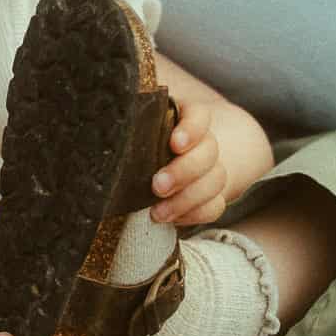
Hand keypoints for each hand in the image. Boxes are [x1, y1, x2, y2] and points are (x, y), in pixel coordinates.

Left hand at [150, 94, 273, 225]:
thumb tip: (120, 129)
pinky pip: (214, 207)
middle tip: (158, 185)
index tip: (176, 143)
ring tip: (157, 211)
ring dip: (186, 199)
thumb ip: (140, 126)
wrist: (176, 158)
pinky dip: (195, 214)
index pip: (198, 116)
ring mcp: (213, 169)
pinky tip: (172, 219)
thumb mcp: (143, 128)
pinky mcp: (213, 195)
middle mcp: (205, 142)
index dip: (191, 129)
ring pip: (215, 181)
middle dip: (183, 171)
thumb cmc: (147, 142)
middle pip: (208, 153)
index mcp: (187, 118)